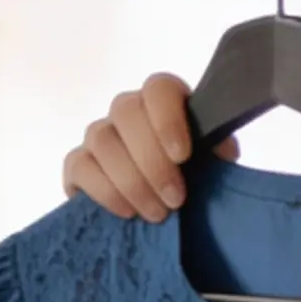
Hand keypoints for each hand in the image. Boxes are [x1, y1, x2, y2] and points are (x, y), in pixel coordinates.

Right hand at [60, 73, 238, 221]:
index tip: (182, 156)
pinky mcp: (78, 162)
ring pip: (102, 140)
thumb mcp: (214, 163)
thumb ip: (218, 151)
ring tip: (157, 213)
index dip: (167, 119)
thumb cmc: (194, 176)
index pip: (159, 88)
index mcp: (164, 100)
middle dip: (151, 160)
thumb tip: (223, 149)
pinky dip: (104, 191)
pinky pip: (80, 166)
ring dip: (131, 181)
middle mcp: (127, 109)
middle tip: (175, 199)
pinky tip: (127, 211)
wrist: (164, 206)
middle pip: (126, 112)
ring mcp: (98, 133)